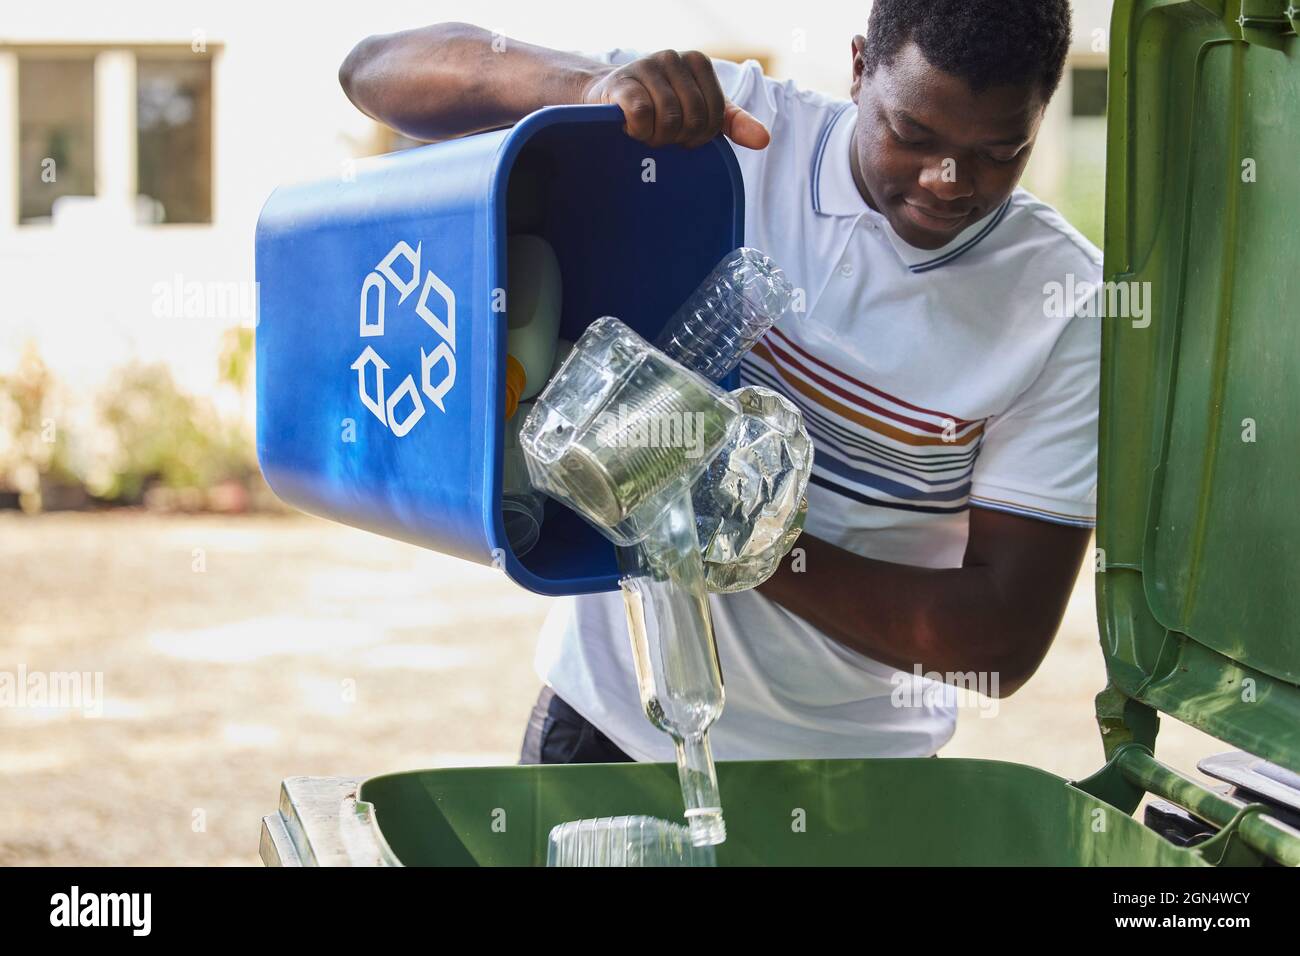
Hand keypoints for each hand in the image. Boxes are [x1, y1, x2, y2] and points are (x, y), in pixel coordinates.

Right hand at [581, 50, 769, 149]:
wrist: (609, 97)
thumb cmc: (660, 105)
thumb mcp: (701, 110)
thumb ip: (734, 123)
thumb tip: (763, 140)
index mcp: (698, 62)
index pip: (716, 114)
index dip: (701, 136)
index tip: (684, 136)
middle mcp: (674, 57)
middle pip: (694, 118)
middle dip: (678, 138)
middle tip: (664, 136)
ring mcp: (647, 66)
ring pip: (669, 119)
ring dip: (657, 138)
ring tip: (648, 133)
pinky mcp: (624, 82)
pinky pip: (642, 115)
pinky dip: (640, 131)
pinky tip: (633, 130)